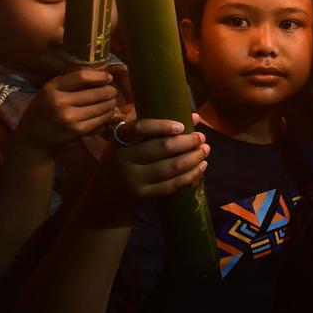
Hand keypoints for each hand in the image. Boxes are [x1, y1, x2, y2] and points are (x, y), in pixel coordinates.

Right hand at [15, 70, 119, 157]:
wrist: (32, 140)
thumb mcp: (49, 92)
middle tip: (113, 92)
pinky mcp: (77, 131)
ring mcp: (70, 118)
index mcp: (52, 89)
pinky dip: (107, 116)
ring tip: (112, 102)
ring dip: (111, 104)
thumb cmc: (43, 111)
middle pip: (97, 92)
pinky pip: (100, 121)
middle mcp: (60, 102)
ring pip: (102, 107)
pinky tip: (107, 114)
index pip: (82, 76)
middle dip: (110, 91)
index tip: (108, 77)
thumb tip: (101, 76)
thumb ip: (70, 83)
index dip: (100, 76)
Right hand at [94, 115, 208, 210]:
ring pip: (171, 167)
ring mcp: (133, 179)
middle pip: (162, 148)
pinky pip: (172, 184)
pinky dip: (191, 174)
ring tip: (205, 150)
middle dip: (187, 142)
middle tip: (201, 137)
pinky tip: (201, 166)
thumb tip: (195, 116)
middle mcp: (123, 159)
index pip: (139, 128)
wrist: (106, 194)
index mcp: (119, 140)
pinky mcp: (143, 195)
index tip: (182, 126)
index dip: (162, 125)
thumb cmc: (123, 158)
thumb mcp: (128, 140)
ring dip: (194, 157)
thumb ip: (155, 126)